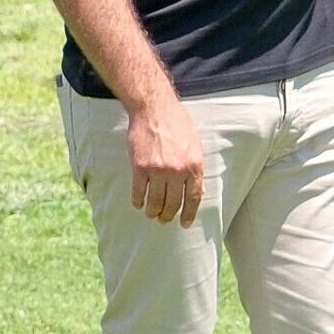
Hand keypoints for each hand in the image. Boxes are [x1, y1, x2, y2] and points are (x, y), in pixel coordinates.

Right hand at [125, 94, 204, 227]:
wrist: (153, 109)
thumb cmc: (176, 123)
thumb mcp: (194, 145)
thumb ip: (195, 168)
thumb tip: (195, 190)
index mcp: (194, 166)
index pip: (193, 198)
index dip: (189, 214)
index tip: (184, 223)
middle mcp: (177, 171)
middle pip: (173, 204)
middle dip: (168, 216)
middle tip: (164, 220)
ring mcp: (158, 170)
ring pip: (155, 202)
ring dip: (153, 212)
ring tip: (151, 214)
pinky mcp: (140, 167)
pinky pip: (139, 192)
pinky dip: (138, 201)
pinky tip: (138, 203)